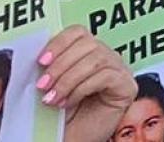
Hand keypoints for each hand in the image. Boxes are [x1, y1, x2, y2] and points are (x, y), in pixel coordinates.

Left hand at [37, 25, 136, 141]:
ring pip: (97, 59)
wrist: (73, 140)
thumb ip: (50, 67)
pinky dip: (82, 88)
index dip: (59, 42)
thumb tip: (36, 53)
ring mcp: (120, 71)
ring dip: (69, 79)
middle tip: (42, 85)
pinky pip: (106, 76)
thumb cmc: (62, 117)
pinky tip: (69, 102)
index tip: (41, 61)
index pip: (78, 32)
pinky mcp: (127, 86)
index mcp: (88, 53)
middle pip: (88, 43)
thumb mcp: (51, 86)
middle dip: (60, 64)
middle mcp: (107, 58)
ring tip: (52, 98)